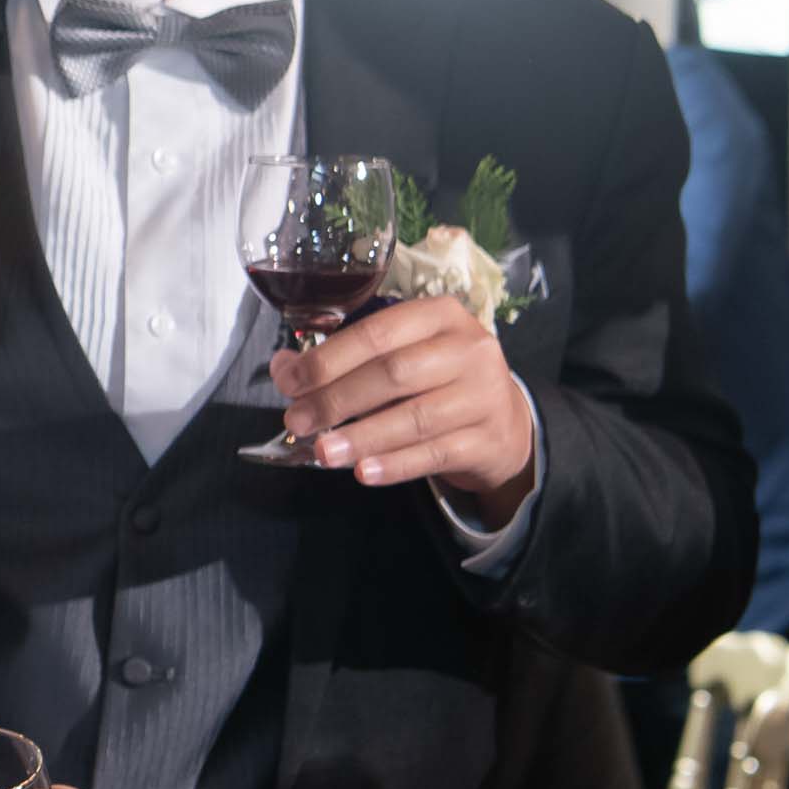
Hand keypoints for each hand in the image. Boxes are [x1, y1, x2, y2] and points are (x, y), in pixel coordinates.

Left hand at [269, 296, 536, 518]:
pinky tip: (363, 472)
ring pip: (415, 418)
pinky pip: (435, 454)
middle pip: (393, 374)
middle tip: (297, 421)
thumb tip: (284, 368)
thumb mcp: (399, 356)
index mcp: (440, 316)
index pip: (377, 333)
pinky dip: (395, 464)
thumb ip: (344, 358)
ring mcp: (484, 395)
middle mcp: (469, 349)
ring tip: (323, 452)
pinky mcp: (489, 439)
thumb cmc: (437, 380)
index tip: (290, 382)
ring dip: (362, 437)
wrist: (504, 422)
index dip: (328, 358)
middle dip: (337, 399)